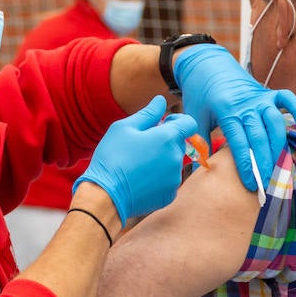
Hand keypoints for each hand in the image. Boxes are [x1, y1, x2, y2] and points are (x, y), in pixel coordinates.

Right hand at [75, 95, 197, 224]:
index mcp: (168, 138)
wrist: (105, 195)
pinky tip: (139, 179)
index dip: (177, 120)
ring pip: (173, 163)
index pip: (189, 123)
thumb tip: (161, 101)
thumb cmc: (112, 157)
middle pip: (180, 144)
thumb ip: (148, 113)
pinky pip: (168, 181)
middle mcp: (177, 158)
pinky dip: (158, 178)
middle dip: (166, 141)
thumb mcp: (125, 128)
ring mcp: (175, 179)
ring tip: (137, 164)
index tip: (162, 124)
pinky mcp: (169, 195)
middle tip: (141, 145)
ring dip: (161, 160)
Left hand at [171, 45, 295, 192]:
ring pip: (275, 122)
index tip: (249, 183)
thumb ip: (199, 141)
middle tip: (265, 183)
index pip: (238, 142)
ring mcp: (259, 97)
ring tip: (278, 167)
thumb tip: (201, 169)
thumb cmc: (200, 95)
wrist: (208, 65)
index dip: (245, 164)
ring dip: (278, 146)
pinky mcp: (268, 92)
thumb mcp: (194, 116)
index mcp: (225, 110)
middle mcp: (245, 104)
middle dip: (263, 162)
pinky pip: (287, 99)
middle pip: (258, 136)